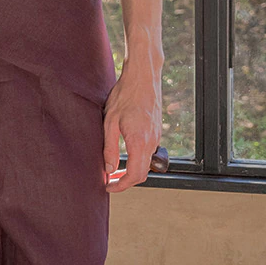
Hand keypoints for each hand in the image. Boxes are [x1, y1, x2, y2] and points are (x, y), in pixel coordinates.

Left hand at [103, 66, 162, 191]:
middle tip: (108, 181)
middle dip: (125, 181)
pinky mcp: (157, 131)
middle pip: (142, 173)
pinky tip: (124, 153)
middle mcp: (152, 142)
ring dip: (131, 170)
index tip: (108, 187)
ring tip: (113, 169)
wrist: (143, 76)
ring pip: (146, 163)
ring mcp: (157, 136)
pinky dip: (137, 159)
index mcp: (140, 141)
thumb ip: (109, 149)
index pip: (134, 175)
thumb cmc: (124, 95)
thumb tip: (109, 170)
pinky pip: (148, 152)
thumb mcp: (110, 122)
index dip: (121, 186)